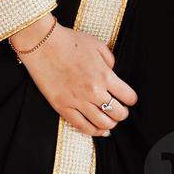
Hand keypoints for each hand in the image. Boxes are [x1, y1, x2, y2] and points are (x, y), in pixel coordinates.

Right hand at [12, 14, 138, 137]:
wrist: (43, 43)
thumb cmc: (68, 41)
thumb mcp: (97, 45)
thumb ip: (110, 60)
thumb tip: (113, 71)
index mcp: (105, 75)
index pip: (128, 97)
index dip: (130, 99)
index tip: (128, 99)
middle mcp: (94, 91)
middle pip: (118, 113)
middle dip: (122, 113)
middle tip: (120, 110)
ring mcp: (78, 101)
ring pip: (102, 123)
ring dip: (110, 124)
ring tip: (110, 121)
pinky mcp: (62, 106)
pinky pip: (81, 126)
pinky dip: (93, 132)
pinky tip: (98, 130)